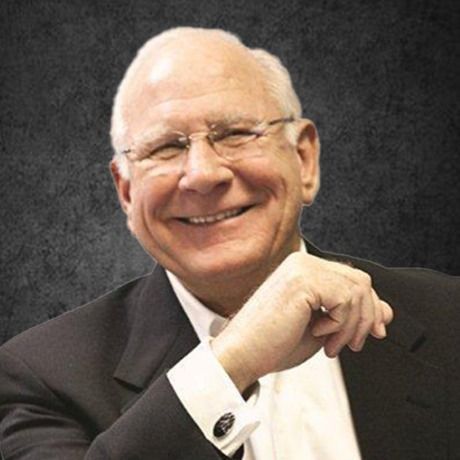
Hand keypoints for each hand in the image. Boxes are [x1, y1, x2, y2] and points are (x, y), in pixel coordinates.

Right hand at [210, 252, 392, 392]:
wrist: (243, 354)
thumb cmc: (274, 343)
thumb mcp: (324, 328)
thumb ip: (352, 315)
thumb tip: (386, 311)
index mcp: (304, 269)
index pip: (354, 278)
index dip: (369, 307)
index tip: (371, 333)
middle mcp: (303, 262)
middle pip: (361, 280)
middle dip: (365, 317)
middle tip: (350, 344)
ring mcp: (302, 268)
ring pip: (358, 290)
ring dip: (352, 325)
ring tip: (331, 344)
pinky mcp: (302, 280)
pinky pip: (345, 299)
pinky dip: (341, 324)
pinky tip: (320, 334)